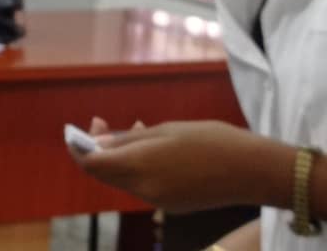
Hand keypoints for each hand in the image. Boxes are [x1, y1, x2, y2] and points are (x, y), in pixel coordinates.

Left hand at [71, 119, 271, 213]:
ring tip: (132, 126)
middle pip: (104, 174)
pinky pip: (142, 185)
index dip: (78, 148)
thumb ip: (127, 140)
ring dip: (117, 157)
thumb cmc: (208, 140)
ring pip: (123, 180)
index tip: (75, 130)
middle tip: (100, 123)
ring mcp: (159, 201)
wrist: (251, 170)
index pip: (92, 165)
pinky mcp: (173, 205)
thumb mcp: (162, 131)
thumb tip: (96, 145)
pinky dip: (136, 167)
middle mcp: (146, 190)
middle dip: (96, 150)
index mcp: (141, 167)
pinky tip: (150, 146)